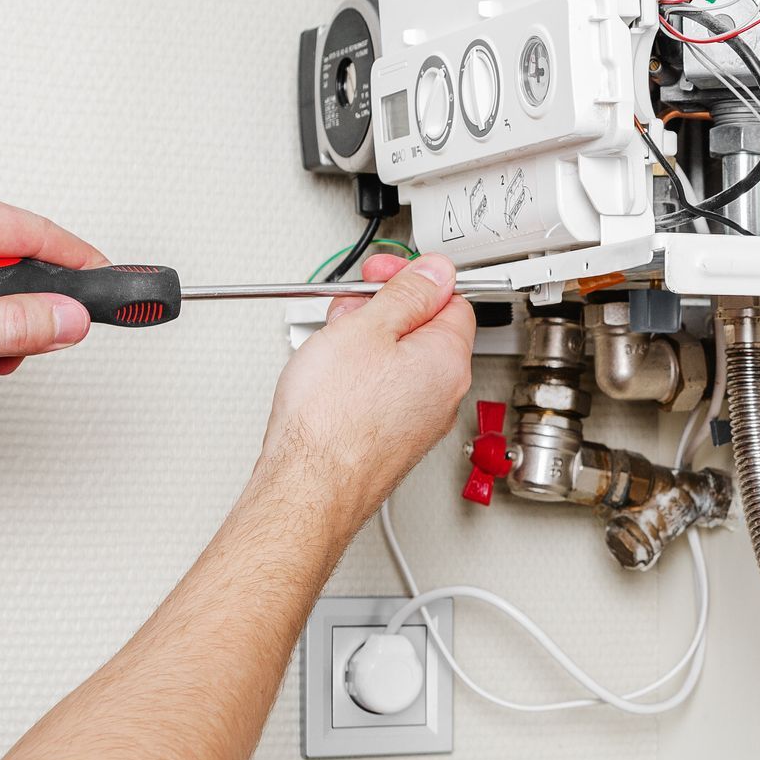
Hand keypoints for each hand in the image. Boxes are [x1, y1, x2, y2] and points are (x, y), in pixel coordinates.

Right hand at [258, 252, 475, 529]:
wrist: (307, 487)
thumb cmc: (332, 420)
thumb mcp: (365, 328)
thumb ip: (407, 293)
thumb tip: (435, 272)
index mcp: (448, 359)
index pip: (452, 299)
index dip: (414, 280)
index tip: (384, 275)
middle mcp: (443, 394)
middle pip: (423, 330)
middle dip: (385, 311)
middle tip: (348, 309)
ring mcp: (418, 421)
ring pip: (399, 362)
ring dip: (367, 344)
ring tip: (330, 347)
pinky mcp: (391, 440)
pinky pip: (383, 393)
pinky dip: (359, 378)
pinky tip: (330, 380)